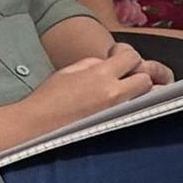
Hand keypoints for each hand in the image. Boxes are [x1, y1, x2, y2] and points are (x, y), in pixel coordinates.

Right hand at [31, 50, 170, 136]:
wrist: (34, 127)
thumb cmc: (47, 99)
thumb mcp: (68, 71)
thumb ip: (93, 63)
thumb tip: (108, 62)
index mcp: (100, 75)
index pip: (132, 57)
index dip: (127, 54)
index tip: (119, 56)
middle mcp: (113, 94)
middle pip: (146, 79)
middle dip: (139, 74)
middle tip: (127, 76)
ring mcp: (117, 113)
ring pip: (147, 99)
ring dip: (141, 93)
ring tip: (129, 93)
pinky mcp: (116, 128)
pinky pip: (136, 114)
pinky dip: (135, 109)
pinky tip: (125, 108)